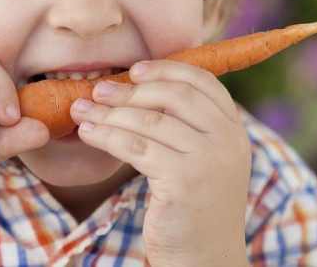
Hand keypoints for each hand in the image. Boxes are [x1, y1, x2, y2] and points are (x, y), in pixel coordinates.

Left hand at [70, 60, 250, 265]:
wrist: (205, 263)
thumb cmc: (193, 211)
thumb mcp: (203, 162)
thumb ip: (187, 127)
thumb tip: (139, 88)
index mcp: (235, 131)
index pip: (202, 82)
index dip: (165, 70)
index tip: (133, 71)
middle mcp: (228, 141)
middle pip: (173, 95)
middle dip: (130, 90)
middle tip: (98, 91)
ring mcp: (208, 160)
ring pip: (149, 120)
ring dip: (108, 113)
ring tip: (81, 111)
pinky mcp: (184, 181)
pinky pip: (135, 146)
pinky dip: (107, 135)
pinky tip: (88, 134)